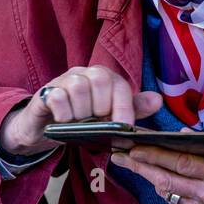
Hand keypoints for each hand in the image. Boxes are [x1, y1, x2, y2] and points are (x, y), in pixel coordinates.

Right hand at [0, 65, 162, 155]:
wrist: (46, 129)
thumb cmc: (82, 121)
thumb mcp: (110, 118)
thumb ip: (133, 109)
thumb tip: (158, 100)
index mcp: (104, 78)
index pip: (120, 85)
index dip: (125, 108)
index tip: (125, 128)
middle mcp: (84, 74)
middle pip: (100, 79)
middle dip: (101, 107)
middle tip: (94, 122)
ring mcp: (63, 80)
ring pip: (79, 86)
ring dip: (81, 111)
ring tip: (78, 123)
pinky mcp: (45, 92)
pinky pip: (57, 96)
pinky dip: (64, 112)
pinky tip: (63, 121)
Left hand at [109, 146, 203, 203]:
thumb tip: (179, 134)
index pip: (181, 164)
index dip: (154, 156)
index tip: (134, 147)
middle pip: (167, 180)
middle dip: (140, 167)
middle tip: (120, 157)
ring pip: (168, 194)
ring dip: (149, 178)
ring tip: (134, 165)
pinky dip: (166, 191)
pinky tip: (157, 180)